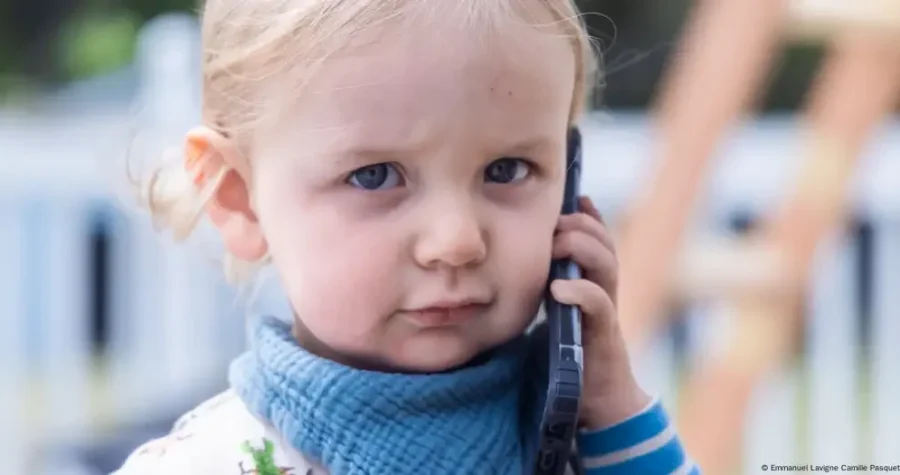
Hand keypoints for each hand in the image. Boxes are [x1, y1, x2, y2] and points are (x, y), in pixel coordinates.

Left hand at [549, 196, 651, 429]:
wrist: (596, 401)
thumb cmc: (570, 358)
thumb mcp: (554, 315)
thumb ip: (547, 289)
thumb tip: (518, 266)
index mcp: (592, 284)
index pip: (597, 240)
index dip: (588, 216)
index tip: (575, 196)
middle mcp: (604, 292)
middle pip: (604, 244)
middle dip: (582, 225)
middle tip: (555, 221)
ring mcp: (606, 312)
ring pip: (607, 266)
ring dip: (582, 247)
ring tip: (557, 243)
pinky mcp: (604, 336)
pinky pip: (600, 305)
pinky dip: (581, 292)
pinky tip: (559, 288)